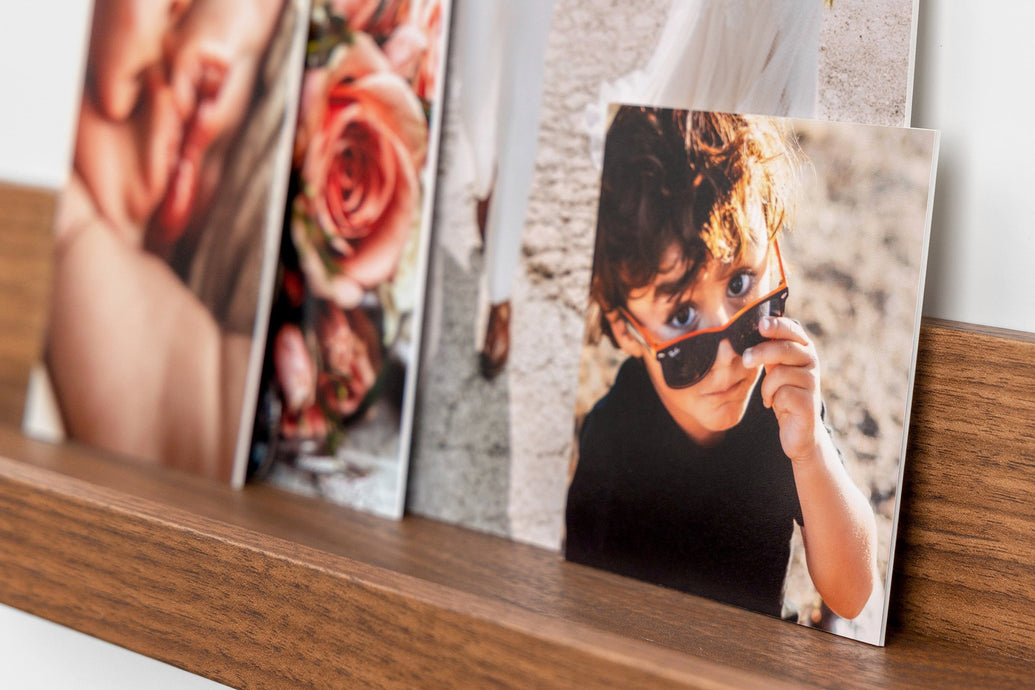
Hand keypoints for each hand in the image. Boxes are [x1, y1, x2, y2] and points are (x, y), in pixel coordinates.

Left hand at [741, 316, 823, 462]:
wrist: (798, 428)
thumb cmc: (783, 393)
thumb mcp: (776, 368)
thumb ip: (769, 350)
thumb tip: (747, 329)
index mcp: (803, 350)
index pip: (792, 330)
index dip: (777, 325)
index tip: (761, 324)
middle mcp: (812, 362)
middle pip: (785, 349)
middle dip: (761, 352)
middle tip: (746, 359)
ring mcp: (813, 382)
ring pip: (779, 373)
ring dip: (767, 386)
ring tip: (770, 394)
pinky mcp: (809, 402)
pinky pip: (782, 393)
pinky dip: (772, 399)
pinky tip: (776, 404)